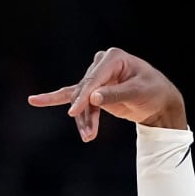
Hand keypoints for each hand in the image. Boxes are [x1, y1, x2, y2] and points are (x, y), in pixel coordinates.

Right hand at [28, 48, 187, 141]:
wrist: (159, 101)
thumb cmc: (153, 92)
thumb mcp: (138, 93)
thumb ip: (116, 95)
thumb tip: (94, 99)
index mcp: (113, 58)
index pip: (93, 79)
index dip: (83, 97)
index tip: (73, 113)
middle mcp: (101, 64)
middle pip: (84, 90)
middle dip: (84, 113)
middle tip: (88, 134)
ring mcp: (96, 76)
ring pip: (81, 100)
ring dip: (83, 119)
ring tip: (88, 137)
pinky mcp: (93, 90)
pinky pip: (73, 95)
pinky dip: (56, 100)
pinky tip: (35, 100)